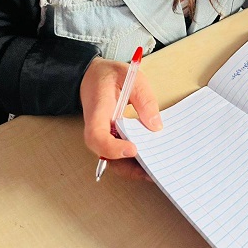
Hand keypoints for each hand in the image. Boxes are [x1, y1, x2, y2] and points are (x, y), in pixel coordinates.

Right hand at [80, 56, 161, 179]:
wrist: (91, 76)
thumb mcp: (130, 77)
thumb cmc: (109, 76)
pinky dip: (133, 162)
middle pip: (106, 157)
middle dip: (129, 168)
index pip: (97, 136)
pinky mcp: (109, 140)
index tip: (133, 149)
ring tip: (156, 171)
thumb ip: (144, 99)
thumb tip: (155, 126)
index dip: (113, 147)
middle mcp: (95, 129)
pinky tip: (151, 161)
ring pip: (113, 161)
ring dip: (133, 169)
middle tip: (153, 171)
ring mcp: (102, 137)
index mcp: (97, 111)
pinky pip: (118, 156)